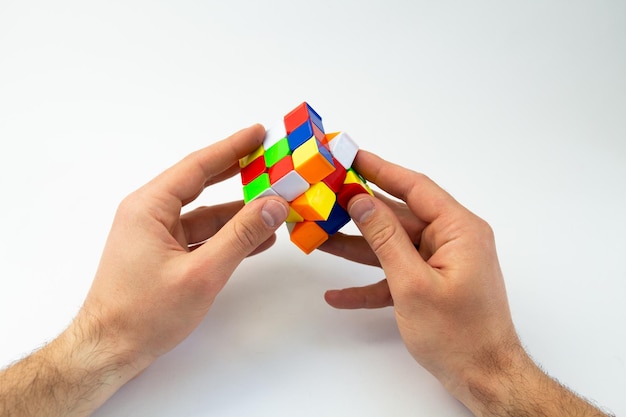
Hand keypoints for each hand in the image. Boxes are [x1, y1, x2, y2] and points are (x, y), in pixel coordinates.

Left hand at [81, 124, 288, 368]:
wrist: (110, 350)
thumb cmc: (145, 312)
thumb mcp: (201, 273)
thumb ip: (240, 236)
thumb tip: (274, 204)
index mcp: (149, 207)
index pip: (197, 166)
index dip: (231, 148)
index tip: (259, 133)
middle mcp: (151, 214)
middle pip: (202, 184)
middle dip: (238, 174)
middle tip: (270, 159)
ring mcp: (158, 236)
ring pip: (206, 214)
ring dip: (240, 212)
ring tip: (275, 203)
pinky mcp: (165, 255)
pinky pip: (203, 237)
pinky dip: (229, 237)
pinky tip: (259, 237)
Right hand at [320, 150, 609, 415]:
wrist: (484, 378)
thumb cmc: (459, 334)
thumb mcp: (413, 283)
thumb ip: (385, 238)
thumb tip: (361, 201)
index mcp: (458, 230)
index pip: (415, 187)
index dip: (381, 169)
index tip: (351, 156)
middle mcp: (451, 241)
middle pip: (398, 216)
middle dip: (359, 211)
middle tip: (325, 196)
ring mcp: (439, 264)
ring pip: (391, 246)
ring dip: (356, 247)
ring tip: (318, 238)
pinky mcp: (429, 286)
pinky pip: (394, 276)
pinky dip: (368, 284)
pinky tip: (337, 294)